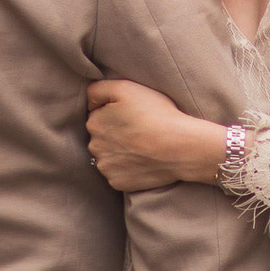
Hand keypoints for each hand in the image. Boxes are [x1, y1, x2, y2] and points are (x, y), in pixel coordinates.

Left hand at [85, 78, 228, 191]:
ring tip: (142, 146)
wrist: (180, 147)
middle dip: (115, 134)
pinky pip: (118, 174)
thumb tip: (89, 102)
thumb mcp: (125, 88)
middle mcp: (94, 147)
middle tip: (139, 130)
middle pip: (102, 137)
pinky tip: (142, 161)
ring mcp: (106, 167)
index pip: (98, 115)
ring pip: (109, 156)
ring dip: (120, 152)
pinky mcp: (117, 182)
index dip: (116, 114)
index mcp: (94, 123)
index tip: (133, 115)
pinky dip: (127, 169)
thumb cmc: (156, 114)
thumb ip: (98, 89)